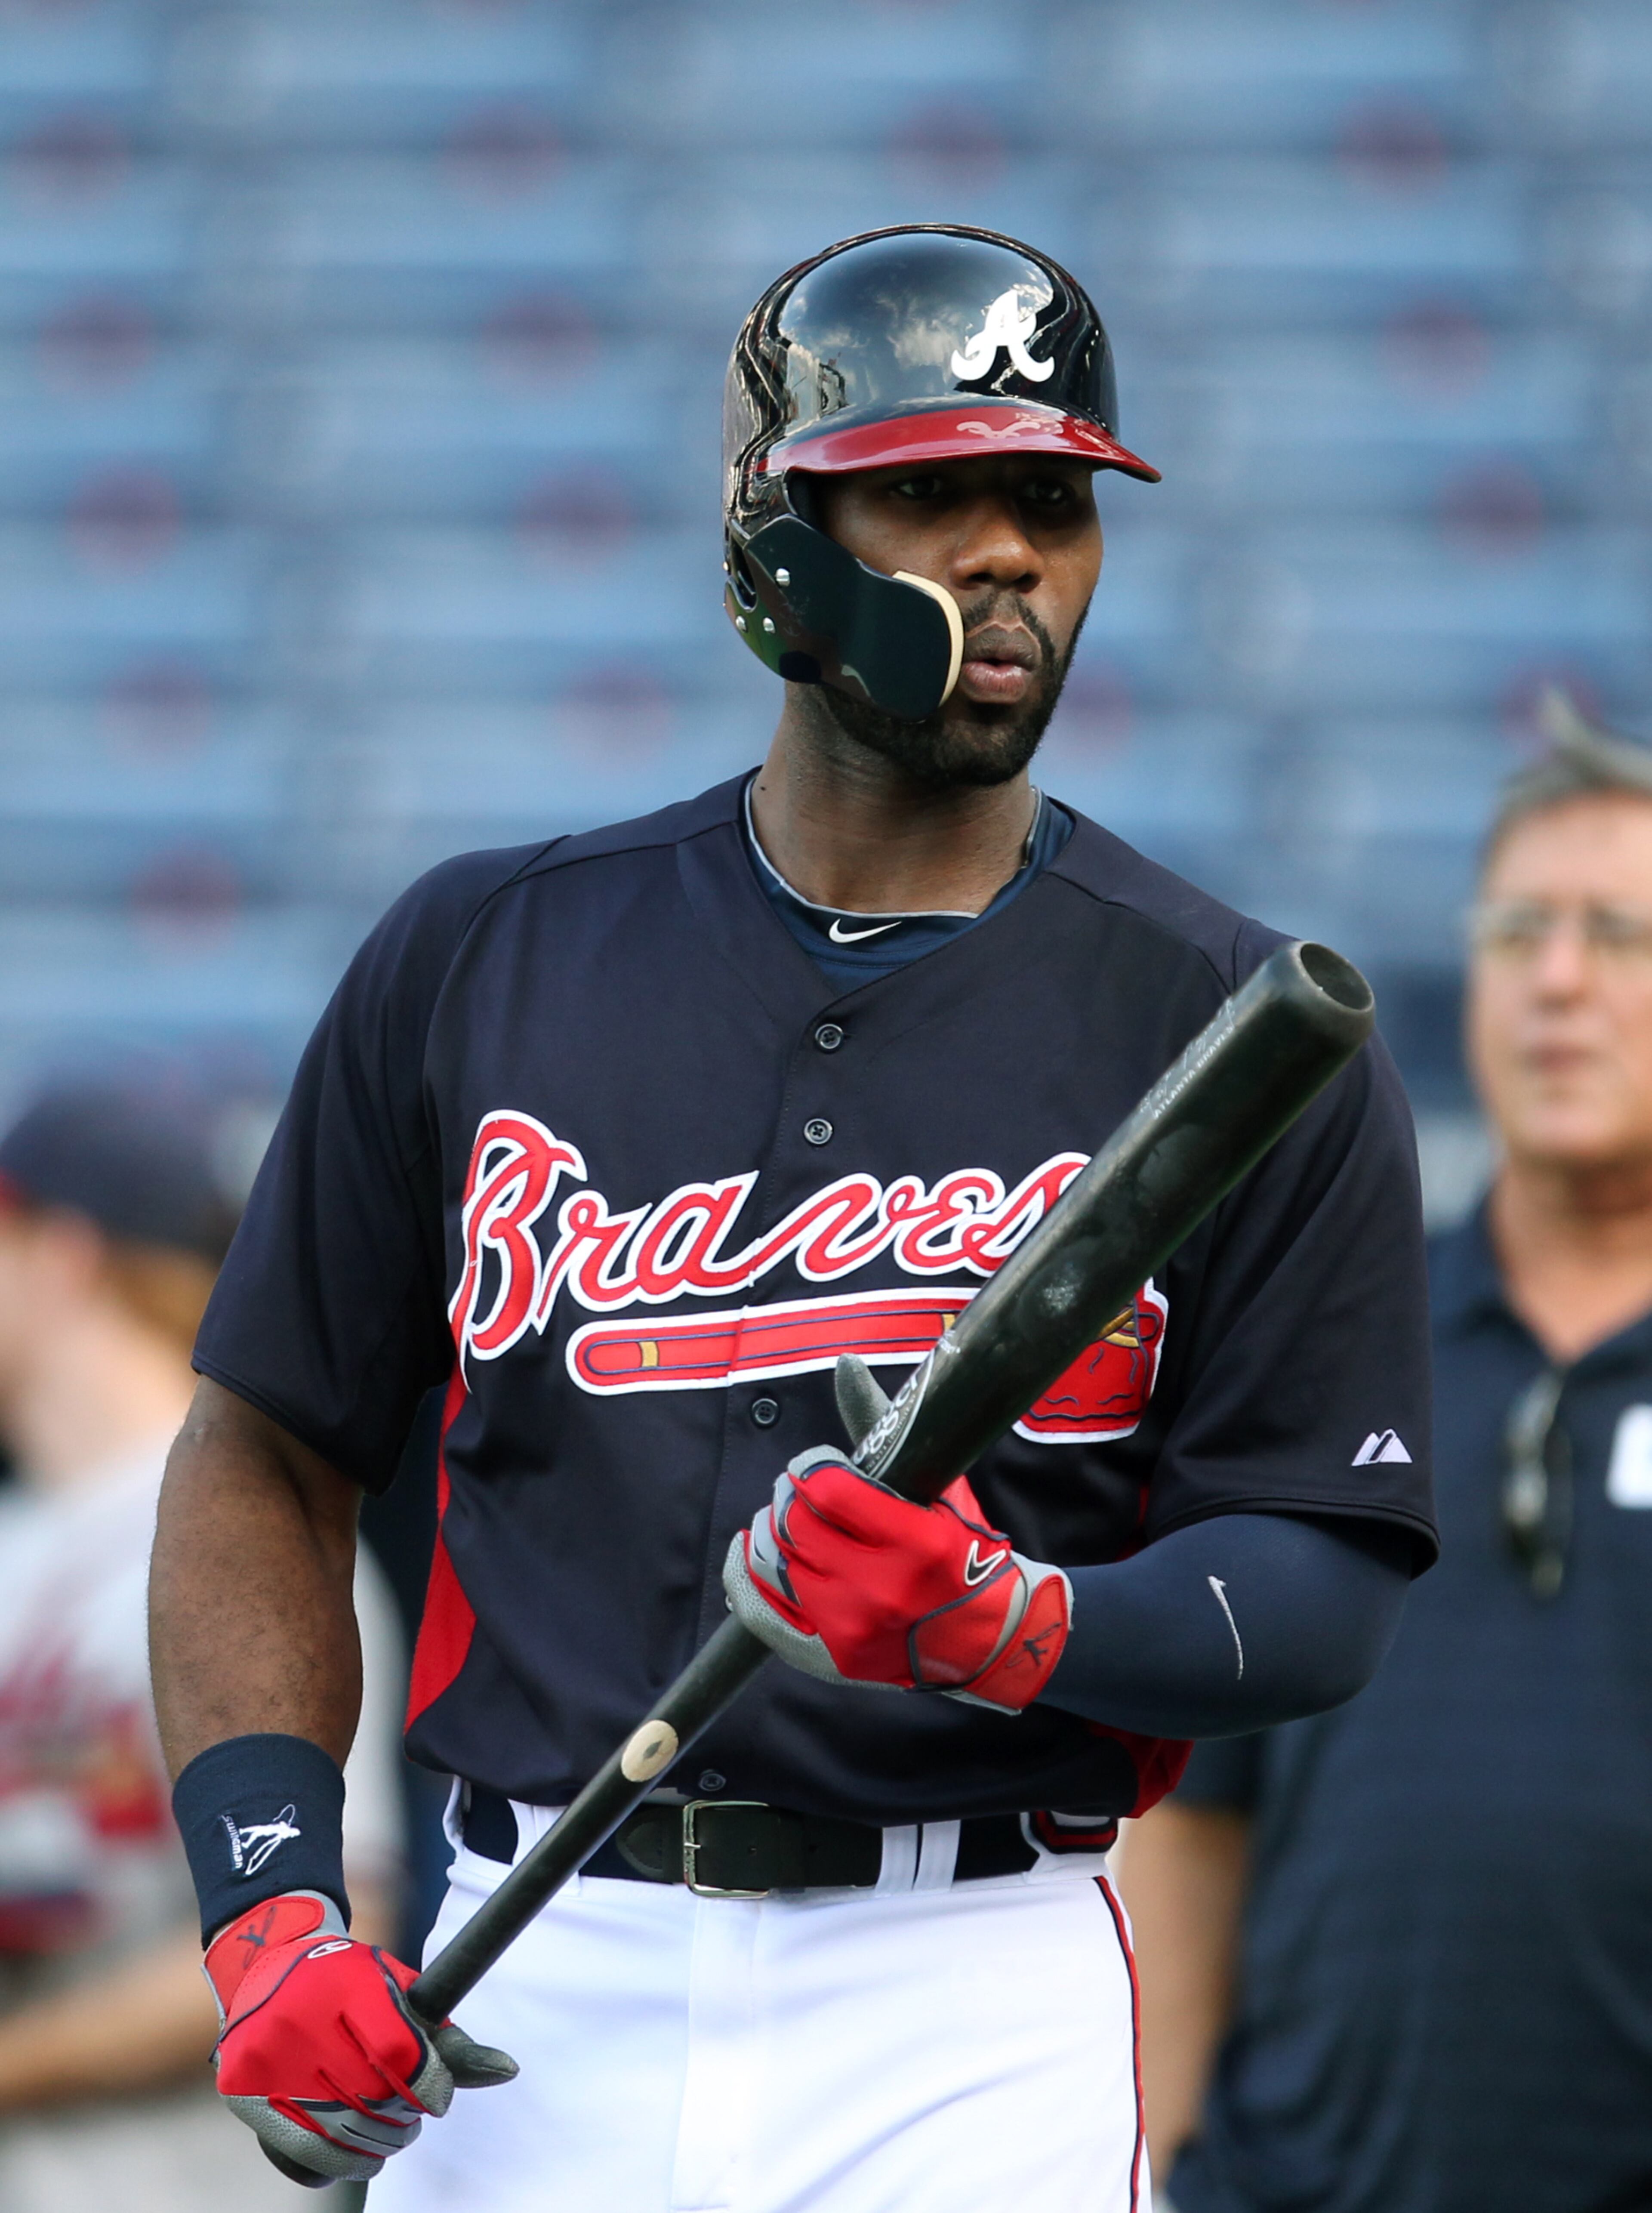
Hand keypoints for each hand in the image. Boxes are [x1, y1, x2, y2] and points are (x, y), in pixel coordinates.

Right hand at [204, 1892, 516, 2185]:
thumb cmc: (350, 1984)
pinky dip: (335, 2163)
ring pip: (340, 2137)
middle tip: (409, 2114)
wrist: (270, 1965)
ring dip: (376, 2147)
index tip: (436, 2097)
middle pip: (375, 2101)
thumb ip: (448, 2040)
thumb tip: (507, 2071)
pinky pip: (302, 2156)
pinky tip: (346, 2145)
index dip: (430, 2087)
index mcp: (349, 1984)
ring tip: (385, 2132)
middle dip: (405, 2120)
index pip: (402, 2055)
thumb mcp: (401, 1992)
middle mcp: (301, 2019)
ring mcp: (266, 2059)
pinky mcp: (243, 2093)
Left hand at [724, 1447, 1071, 1713]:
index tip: (816, 1465)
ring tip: (781, 1519)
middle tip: (798, 1490)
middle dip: (788, 1496)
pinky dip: (743, 1576)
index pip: (827, 1489)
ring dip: (768, 1531)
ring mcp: (852, 1631)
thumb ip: (885, 1428)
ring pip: (773, 1563)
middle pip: (795, 1525)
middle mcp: (881, 1590)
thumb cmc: (965, 1552)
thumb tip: (844, 1362)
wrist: (990, 1638)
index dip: (810, 1467)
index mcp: (915, 1541)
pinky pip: (760, 1613)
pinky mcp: (831, 1660)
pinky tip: (748, 1551)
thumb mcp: (938, 1487)